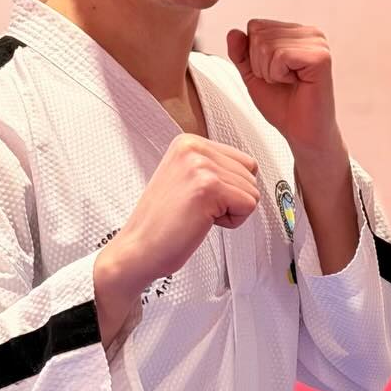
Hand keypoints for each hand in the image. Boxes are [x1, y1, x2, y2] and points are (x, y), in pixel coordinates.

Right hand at [94, 135, 259, 342]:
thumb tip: (251, 170)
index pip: (244, 161)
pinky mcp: (209, 187)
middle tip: (197, 209)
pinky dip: (231, 222)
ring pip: (252, 191)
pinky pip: (248, 206)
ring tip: (197, 214)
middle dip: (231, 199)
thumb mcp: (186, 178)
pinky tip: (202, 221)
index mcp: (189, 142)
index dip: (229, 188)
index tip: (199, 197)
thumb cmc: (163, 223)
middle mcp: (194, 148)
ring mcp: (200, 166)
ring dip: (230, 211)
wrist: (138, 248)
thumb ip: (214, 167)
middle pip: (251, 174)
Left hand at [227, 21, 341, 159]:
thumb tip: (233, 32)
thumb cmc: (283, 106)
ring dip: (269, 72)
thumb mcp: (253, 76)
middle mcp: (310, 33)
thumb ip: (241, 53)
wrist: (302, 133)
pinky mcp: (321, 57)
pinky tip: (296, 83)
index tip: (274, 74)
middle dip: (260, 64)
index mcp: (297, 32)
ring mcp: (318, 43)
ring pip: (267, 45)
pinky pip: (280, 56)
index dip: (253, 55)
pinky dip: (278, 75)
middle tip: (281, 81)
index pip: (255, 25)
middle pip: (259, 34)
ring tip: (289, 83)